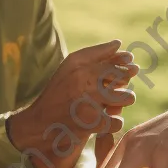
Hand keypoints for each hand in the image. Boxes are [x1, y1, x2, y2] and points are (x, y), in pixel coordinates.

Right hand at [7, 41, 137, 167]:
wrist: (39, 122)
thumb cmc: (58, 92)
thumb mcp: (70, 67)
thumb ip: (94, 54)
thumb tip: (118, 43)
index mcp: (79, 66)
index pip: (114, 61)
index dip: (126, 64)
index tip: (129, 67)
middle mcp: (84, 82)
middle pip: (124, 78)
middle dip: (124, 84)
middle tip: (112, 90)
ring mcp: (88, 103)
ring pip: (127, 98)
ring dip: (120, 103)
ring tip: (108, 106)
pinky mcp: (91, 124)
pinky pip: (117, 121)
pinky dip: (112, 123)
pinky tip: (101, 121)